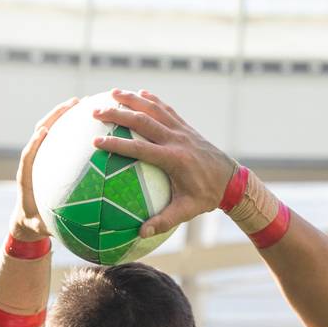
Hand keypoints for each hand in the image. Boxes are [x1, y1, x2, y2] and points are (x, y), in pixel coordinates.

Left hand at [13, 97, 78, 238]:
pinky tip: (94, 122)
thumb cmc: (36, 224)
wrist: (27, 220)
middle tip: (74, 104)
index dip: (34, 144)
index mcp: (27, 178)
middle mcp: (33, 161)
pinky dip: (74, 127)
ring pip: (51, 129)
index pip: (28, 156)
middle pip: (41, 132)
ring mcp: (42, 156)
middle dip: (55, 116)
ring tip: (85, 103)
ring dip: (65, 115)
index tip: (43, 132)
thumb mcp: (42, 228)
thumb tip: (62, 232)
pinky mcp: (50, 155)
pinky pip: (62, 138)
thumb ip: (50, 228)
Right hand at [91, 88, 237, 237]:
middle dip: (118, 114)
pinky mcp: (187, 127)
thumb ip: (164, 221)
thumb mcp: (187, 211)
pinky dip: (153, 99)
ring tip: (112, 92)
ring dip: (133, 99)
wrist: (232, 180)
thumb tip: (140, 234)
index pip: (140, 148)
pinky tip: (139, 93)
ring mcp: (183, 131)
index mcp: (174, 159)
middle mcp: (177, 140)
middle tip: (95, 112)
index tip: (97, 142)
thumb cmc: (207, 197)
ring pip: (155, 109)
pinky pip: (167, 109)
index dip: (118, 144)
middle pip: (143, 121)